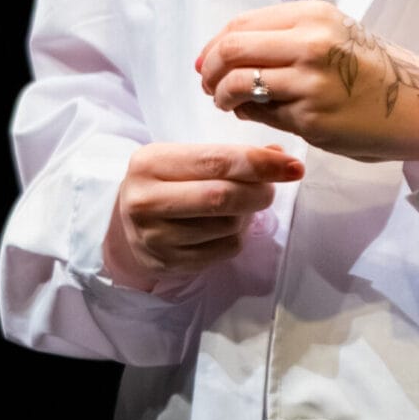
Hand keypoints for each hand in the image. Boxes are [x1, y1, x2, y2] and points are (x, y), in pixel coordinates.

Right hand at [102, 141, 303, 292]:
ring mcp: (154, 237)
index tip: (293, 166)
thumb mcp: (186, 159)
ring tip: (245, 205)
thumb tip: (280, 157)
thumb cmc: (164, 182)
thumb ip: (231, 155)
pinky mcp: (167, 263)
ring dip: (248, 215)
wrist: (125, 225)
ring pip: (226, 226)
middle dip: (259, 192)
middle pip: (222, 197)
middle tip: (273, 189)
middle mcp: (146, 200)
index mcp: (150, 163)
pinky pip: (222, 251)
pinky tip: (231, 225)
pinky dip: (238, 236)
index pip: (216, 161)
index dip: (260, 163)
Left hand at [196, 2, 418, 162]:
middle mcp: (310, 43)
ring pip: (239, 83)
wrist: (416, 104)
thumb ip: (284, 36)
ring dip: (222, 96)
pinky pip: (261, 114)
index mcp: (313, 15)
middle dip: (211, 70)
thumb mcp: (332, 34)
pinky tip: (253, 116)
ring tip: (228, 104)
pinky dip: (247, 116)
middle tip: (209, 85)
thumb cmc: (371, 68)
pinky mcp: (311, 118)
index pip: (241, 24)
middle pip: (232, 50)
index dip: (215, 45)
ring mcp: (309, 82)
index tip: (207, 62)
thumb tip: (223, 54)